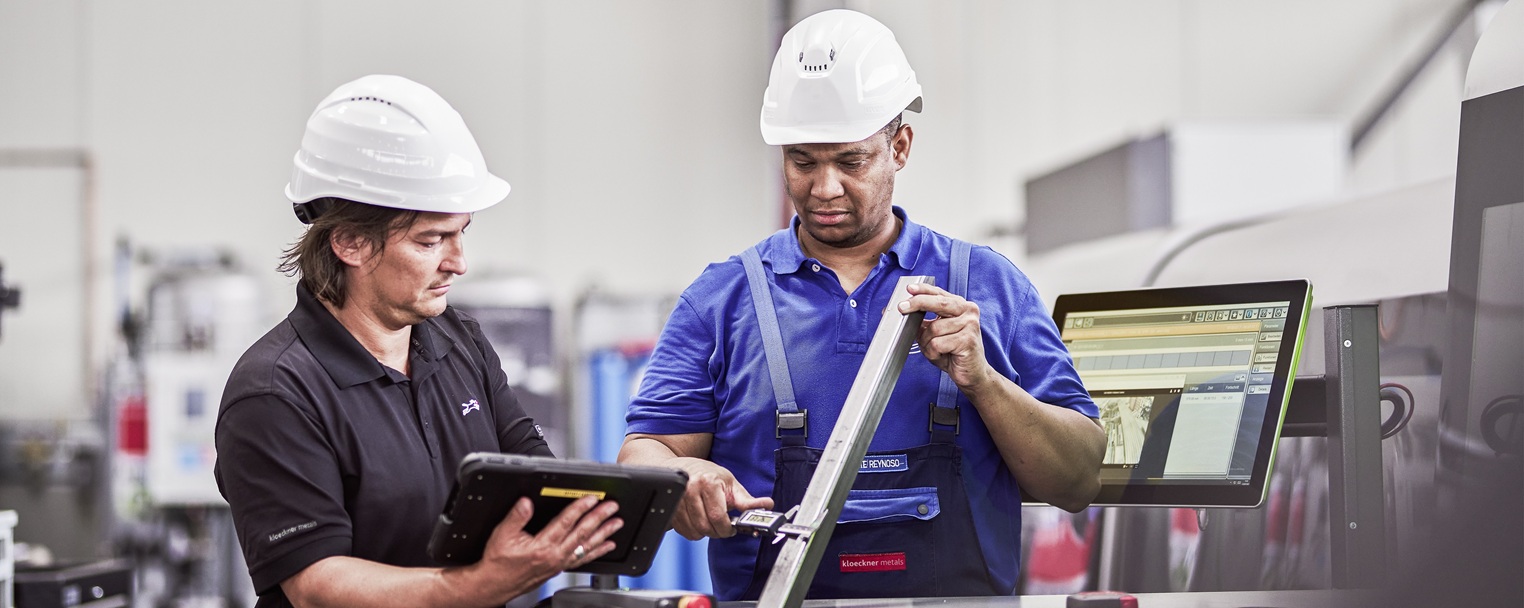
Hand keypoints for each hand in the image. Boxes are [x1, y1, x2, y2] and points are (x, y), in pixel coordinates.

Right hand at [472, 495, 623, 599]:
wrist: (495, 584)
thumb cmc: (498, 562)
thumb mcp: (502, 535)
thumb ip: (516, 517)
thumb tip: (527, 502)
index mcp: (542, 546)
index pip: (565, 523)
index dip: (579, 508)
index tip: (591, 498)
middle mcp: (554, 556)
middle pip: (582, 533)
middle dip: (599, 518)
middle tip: (612, 508)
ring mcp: (559, 563)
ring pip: (586, 546)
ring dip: (603, 534)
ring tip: (616, 524)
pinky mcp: (559, 568)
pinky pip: (583, 559)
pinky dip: (597, 551)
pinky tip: (606, 546)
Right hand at [669, 457, 772, 539]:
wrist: (683, 467)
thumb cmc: (709, 475)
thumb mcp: (731, 483)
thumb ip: (747, 500)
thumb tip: (767, 504)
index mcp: (708, 483)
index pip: (718, 518)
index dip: (728, 529)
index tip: (732, 529)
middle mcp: (690, 491)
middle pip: (706, 527)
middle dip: (718, 532)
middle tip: (723, 526)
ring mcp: (678, 501)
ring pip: (694, 532)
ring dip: (705, 532)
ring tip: (710, 520)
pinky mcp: (671, 510)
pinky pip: (685, 532)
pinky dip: (694, 531)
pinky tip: (699, 520)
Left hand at [899, 282, 995, 390]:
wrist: (971, 373)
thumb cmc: (953, 353)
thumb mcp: (935, 334)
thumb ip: (924, 322)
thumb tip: (905, 312)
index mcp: (961, 306)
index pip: (939, 293)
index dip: (923, 290)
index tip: (909, 289)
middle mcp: (968, 312)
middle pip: (938, 303)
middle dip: (917, 304)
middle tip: (902, 308)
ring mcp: (970, 325)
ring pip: (934, 328)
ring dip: (927, 343)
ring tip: (935, 350)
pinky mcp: (968, 340)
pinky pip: (938, 343)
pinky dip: (933, 352)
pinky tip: (941, 356)